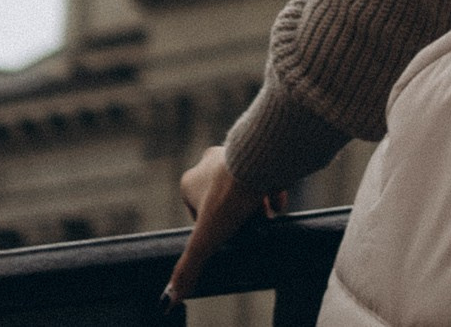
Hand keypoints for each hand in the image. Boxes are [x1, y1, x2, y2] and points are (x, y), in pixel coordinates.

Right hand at [164, 147, 285, 306]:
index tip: (229, 233)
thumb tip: (171, 299)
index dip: (215, 229)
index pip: (199, 214)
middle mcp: (210, 163)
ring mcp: (235, 154)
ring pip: (247, 187)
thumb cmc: (229, 197)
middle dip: (240, 215)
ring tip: (268, 215)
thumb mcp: (206, 239)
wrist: (262, 162)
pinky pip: (266, 174)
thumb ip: (189, 268)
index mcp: (190, 182)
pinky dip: (273, 190)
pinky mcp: (258, 151)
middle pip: (225, 200)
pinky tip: (279, 202)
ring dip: (258, 203)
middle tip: (253, 225)